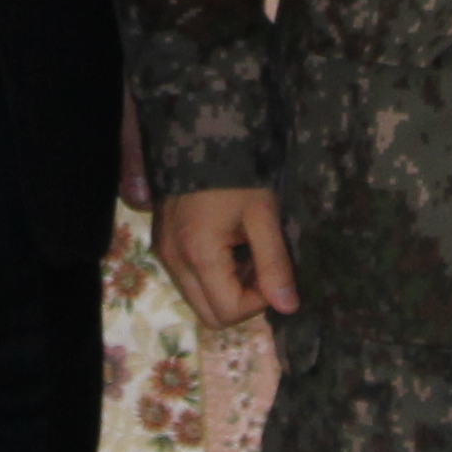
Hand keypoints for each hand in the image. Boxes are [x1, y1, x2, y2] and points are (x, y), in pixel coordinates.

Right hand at [154, 187, 300, 329]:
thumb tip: (288, 308)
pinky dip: (212, 275)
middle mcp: (174, 262)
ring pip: (198, 300)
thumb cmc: (237, 173)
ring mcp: (164, 254)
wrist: (201, 135)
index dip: (259, 300)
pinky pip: (189, 280)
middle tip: (259, 265)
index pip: (229, 312)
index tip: (272, 269)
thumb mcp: (263, 215)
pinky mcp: (163, 245)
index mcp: (198, 255)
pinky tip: (227, 245)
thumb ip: (274, 264)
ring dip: (227, 289)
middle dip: (241, 301)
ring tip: (244, 252)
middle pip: (209, 315)